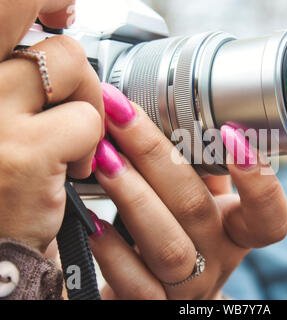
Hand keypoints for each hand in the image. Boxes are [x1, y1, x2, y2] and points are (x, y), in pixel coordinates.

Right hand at [0, 0, 103, 251]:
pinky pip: (87, 121)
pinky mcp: (24, 151)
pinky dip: (92, 147)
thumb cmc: (5, 192)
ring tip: (73, 153)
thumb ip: (31, 97)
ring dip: (88, 114)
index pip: (35, 45)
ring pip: (73, 70)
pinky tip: (74, 172)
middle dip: (83, 85)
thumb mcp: (11, 130)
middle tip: (78, 123)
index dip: (61, 70)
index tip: (66, 98)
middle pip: (58, 49)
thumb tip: (74, 71)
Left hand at [88, 84, 286, 298]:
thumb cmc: (179, 232)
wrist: (159, 291)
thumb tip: (169, 110)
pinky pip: (137, 285)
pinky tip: (93, 222)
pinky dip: (114, 251)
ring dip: (133, 196)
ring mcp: (188, 286)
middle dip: (157, 156)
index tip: (232, 134)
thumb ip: (196, 168)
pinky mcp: (153, 304)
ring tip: (103, 159)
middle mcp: (218, 258)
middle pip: (197, 210)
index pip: (269, 217)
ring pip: (169, 247)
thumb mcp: (200, 200)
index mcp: (236, 230)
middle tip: (122, 115)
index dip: (260, 181)